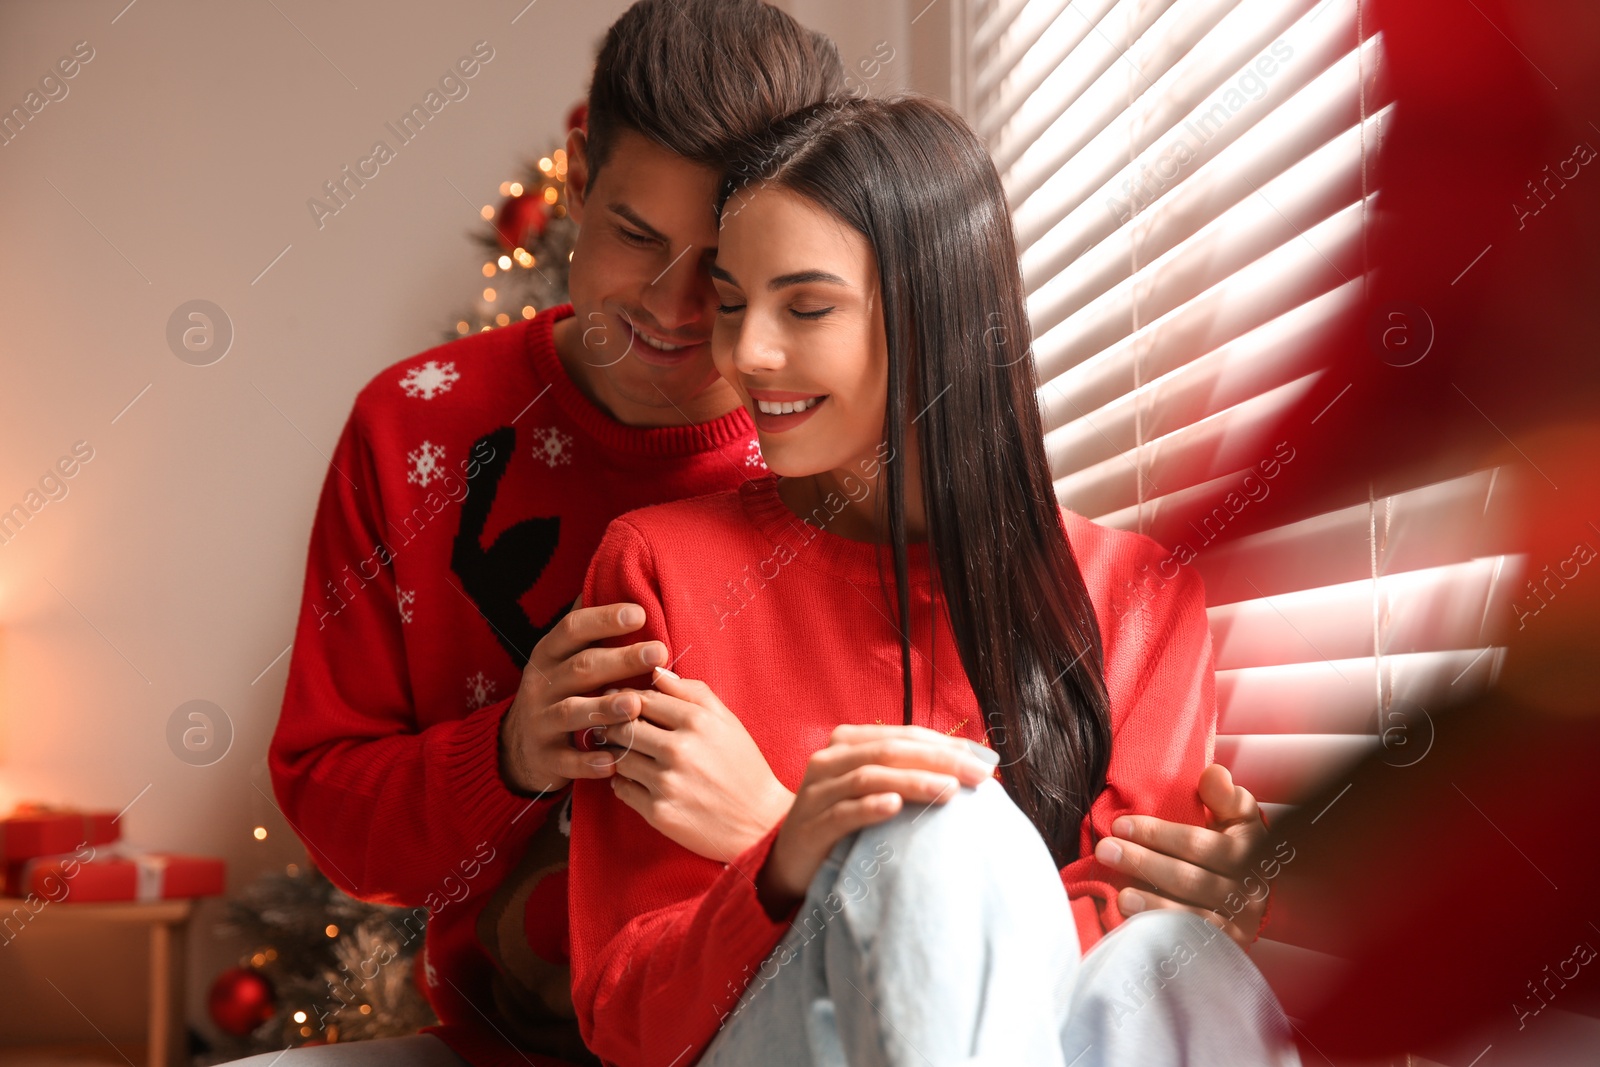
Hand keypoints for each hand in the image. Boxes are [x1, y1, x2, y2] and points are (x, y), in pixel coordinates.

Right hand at [497, 598, 668, 795]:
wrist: (518, 748)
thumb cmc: (557, 692)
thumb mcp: (561, 658)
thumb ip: (586, 630)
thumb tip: (612, 579)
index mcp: (548, 655)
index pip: (571, 630)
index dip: (603, 620)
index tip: (639, 613)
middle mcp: (541, 685)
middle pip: (580, 669)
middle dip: (620, 660)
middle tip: (658, 652)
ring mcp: (540, 722)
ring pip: (571, 712)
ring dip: (604, 708)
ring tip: (636, 705)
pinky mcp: (545, 758)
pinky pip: (566, 761)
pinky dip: (588, 762)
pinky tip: (613, 760)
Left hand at [601, 668, 794, 861]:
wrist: (759, 823)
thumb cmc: (743, 767)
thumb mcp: (727, 721)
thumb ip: (692, 691)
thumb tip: (655, 671)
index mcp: (697, 721)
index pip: (642, 699)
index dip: (629, 701)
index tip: (625, 707)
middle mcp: (679, 749)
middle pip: (623, 727)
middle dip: (615, 727)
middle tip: (615, 731)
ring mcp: (666, 782)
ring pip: (618, 757)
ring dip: (617, 755)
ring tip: (629, 755)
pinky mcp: (658, 812)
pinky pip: (621, 789)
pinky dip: (624, 782)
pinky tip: (639, 781)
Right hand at [757, 724, 997, 917]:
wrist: (790, 859)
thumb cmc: (843, 820)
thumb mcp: (873, 789)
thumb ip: (908, 772)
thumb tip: (970, 768)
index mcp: (848, 742)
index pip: (904, 735)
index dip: (945, 744)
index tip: (985, 760)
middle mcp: (830, 760)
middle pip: (891, 751)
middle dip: (939, 761)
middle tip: (979, 775)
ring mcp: (817, 792)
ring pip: (870, 777)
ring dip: (913, 782)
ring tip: (950, 791)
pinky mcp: (811, 826)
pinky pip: (843, 812)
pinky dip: (870, 807)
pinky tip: (894, 807)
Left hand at [1093, 763, 1270, 949]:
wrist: (1250, 895)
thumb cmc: (1232, 844)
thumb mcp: (1236, 816)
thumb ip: (1225, 796)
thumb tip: (1213, 775)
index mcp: (1250, 851)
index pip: (1199, 845)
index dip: (1158, 834)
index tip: (1119, 824)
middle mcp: (1249, 890)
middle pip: (1190, 880)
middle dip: (1144, 863)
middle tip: (1105, 850)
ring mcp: (1239, 923)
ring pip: (1192, 915)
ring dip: (1153, 905)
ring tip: (1120, 895)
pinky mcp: (1227, 947)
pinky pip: (1192, 942)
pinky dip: (1164, 933)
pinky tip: (1136, 926)